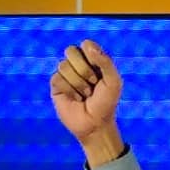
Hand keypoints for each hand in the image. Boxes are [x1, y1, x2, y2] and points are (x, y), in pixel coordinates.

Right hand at [48, 42, 125, 163]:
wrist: (95, 125)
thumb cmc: (106, 103)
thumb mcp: (113, 82)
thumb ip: (105, 61)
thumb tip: (86, 45)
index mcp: (93, 59)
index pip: (86, 44)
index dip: (92, 56)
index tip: (100, 73)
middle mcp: (78, 64)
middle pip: (71, 51)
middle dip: (84, 70)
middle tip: (92, 84)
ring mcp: (66, 74)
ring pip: (64, 65)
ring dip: (78, 83)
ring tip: (85, 95)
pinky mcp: (56, 85)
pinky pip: (57, 78)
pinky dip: (69, 90)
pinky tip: (75, 99)